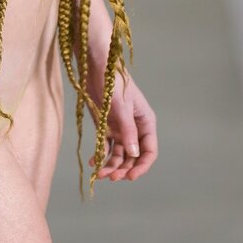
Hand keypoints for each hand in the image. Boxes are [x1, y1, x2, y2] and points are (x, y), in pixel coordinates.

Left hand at [87, 65, 157, 182]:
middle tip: (111, 177)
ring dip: (112, 166)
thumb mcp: (121, 106)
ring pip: (119, 154)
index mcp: (145, 121)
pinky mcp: (105, 126)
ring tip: (100, 174)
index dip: (142, 166)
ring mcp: (120, 128)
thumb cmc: (112, 81)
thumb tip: (134, 155)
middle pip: (133, 156)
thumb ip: (127, 130)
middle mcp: (134, 128)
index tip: (130, 177)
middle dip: (124, 169)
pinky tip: (94, 163)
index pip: (149, 150)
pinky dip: (101, 156)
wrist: (95, 65)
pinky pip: (106, 147)